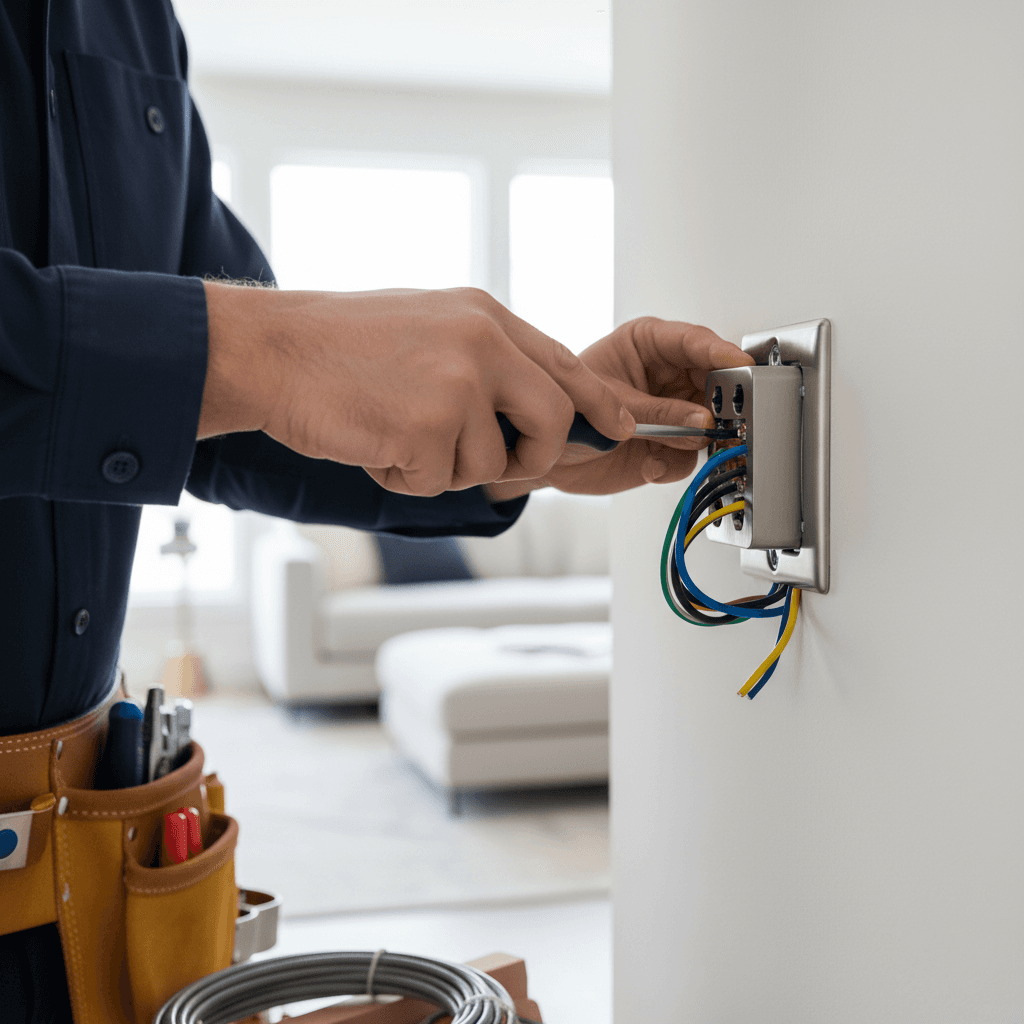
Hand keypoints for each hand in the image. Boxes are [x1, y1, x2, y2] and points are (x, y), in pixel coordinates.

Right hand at [199, 283, 634, 495]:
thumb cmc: (339, 346)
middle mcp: (482, 343)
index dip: (598, 404)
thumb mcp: (430, 327)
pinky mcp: (427, 426)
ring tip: (396, 431)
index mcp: (484, 316)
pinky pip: (441, 481)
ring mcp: (457, 384)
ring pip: (490, 465)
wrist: (271, 351)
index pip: (565, 364)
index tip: (619, 428)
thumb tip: (535, 404)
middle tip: (499, 469)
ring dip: (445, 467)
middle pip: (553, 422)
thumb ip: (487, 359)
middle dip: (532, 458)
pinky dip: (407, 477)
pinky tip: (375, 442)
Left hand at [484, 317, 753, 500]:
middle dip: (719, 402)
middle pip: (713, 381)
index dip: (720, 353)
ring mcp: (671, 412)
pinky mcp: (669, 447)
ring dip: (698, 438)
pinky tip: (649, 464)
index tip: (741, 365)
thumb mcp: (604, 403)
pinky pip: (689, 457)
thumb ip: (657, 413)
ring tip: (677, 444)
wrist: (544, 456)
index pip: (693, 342)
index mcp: (647, 344)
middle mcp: (665, 376)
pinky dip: (672, 465)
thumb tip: (700, 420)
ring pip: (709, 421)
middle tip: (722, 416)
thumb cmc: (562, 410)